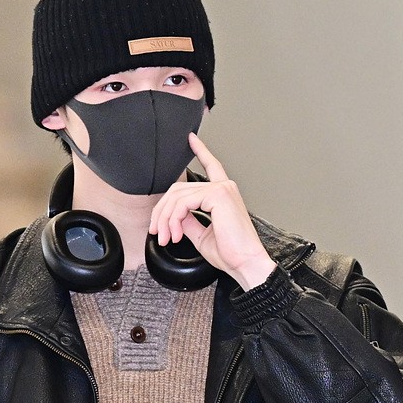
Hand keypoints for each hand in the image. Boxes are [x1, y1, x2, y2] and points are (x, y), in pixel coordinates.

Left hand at [148, 133, 276, 289]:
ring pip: (177, 197)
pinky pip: (183, 203)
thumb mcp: (201, 235)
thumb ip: (188, 220)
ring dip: (165, 220)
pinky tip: (176, 234)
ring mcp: (222, 189)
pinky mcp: (218, 195)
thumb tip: (175, 216)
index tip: (191, 139)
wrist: (245, 264)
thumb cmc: (231, 253)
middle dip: (162, 212)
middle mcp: (224, 187)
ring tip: (166, 238)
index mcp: (223, 195)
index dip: (200, 150)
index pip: (211, 166)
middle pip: (179, 189)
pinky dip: (173, 220)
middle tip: (157, 233)